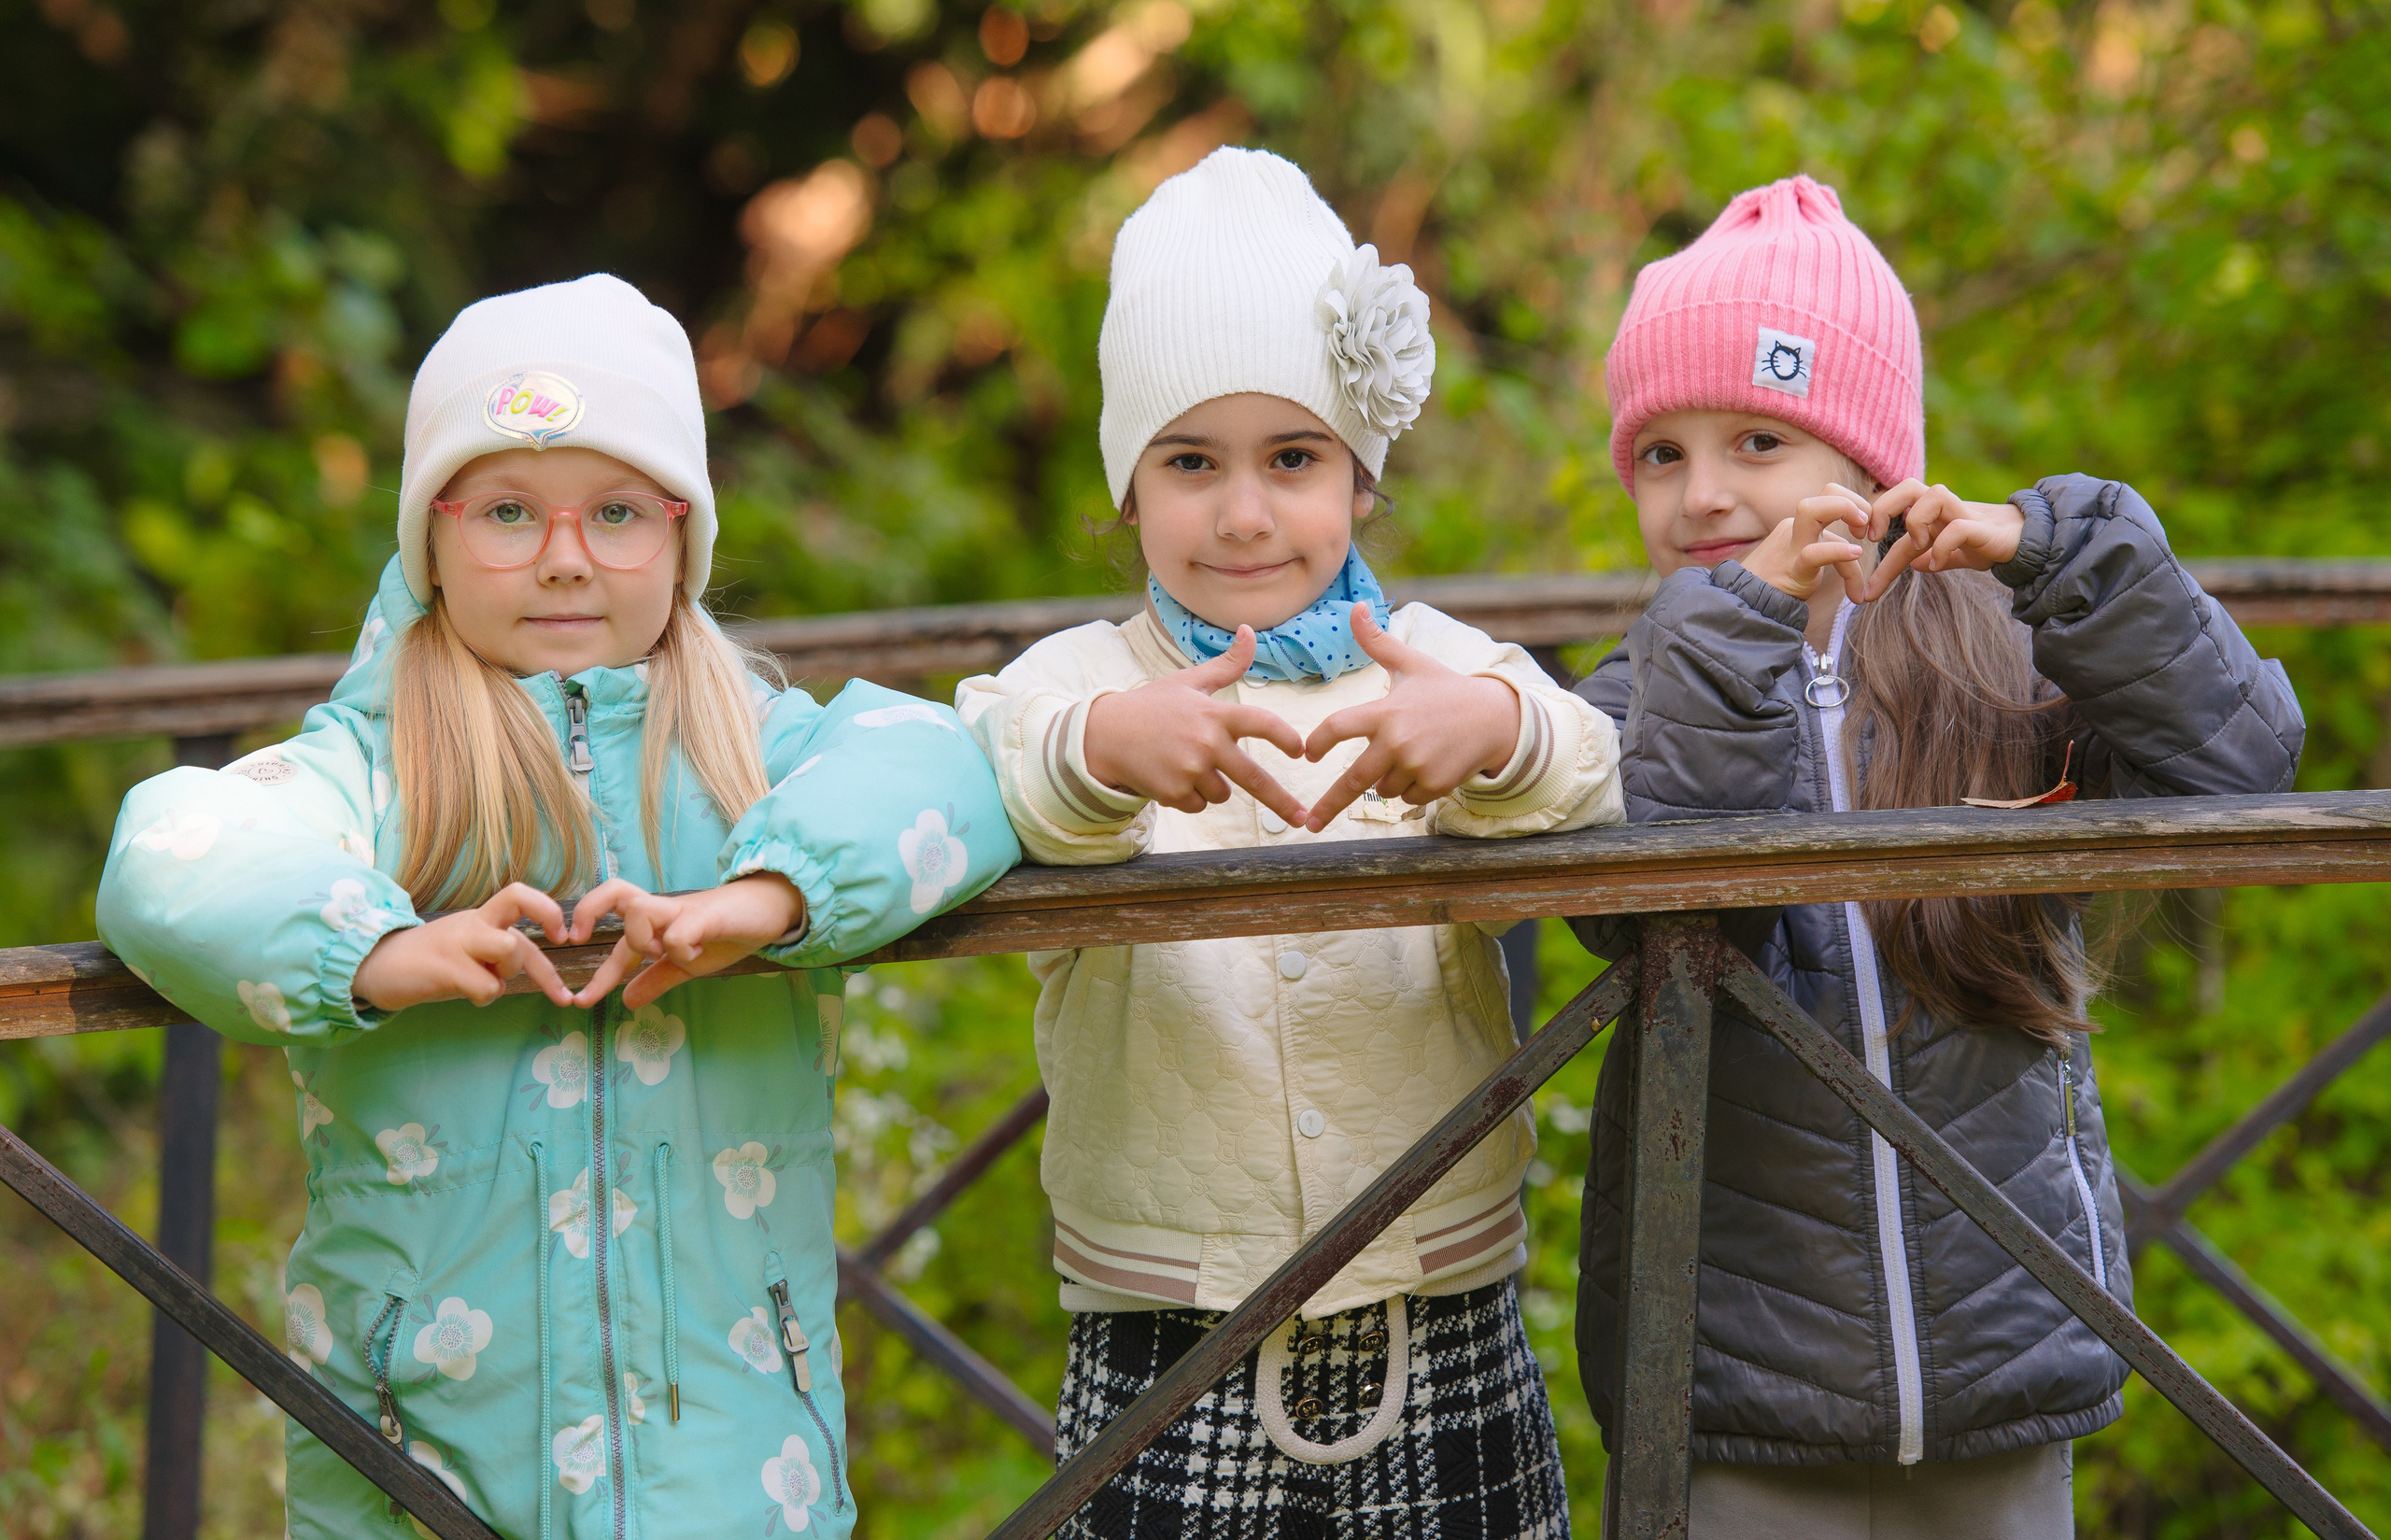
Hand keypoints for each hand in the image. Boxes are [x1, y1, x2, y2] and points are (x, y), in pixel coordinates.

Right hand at [353, 883, 574, 1011]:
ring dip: (507, 975)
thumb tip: (540, 971)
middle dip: (546, 954)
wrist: (374, 966)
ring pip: (510, 951)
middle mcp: (473, 924)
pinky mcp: (444, 968)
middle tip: (561, 979)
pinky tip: (466, 995)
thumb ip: (500, 951)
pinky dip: (484, 998)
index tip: (563, 935)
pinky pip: (487, 988)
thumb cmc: (430, 961)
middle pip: (519, 911)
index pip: (519, 896)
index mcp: (480, 917)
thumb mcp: (468, 948)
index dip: (547, 911)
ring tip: (485, 983)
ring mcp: (458, 944)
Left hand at [568, 874, 805, 1010]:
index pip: (617, 943)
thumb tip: (626, 1001)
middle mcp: (664, 910)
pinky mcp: (707, 915)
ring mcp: (684, 910)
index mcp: (658, 923)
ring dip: (642, 939)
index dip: (598, 977)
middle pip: (614, 892)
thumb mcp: (688, 965)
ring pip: (638, 910)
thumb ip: (657, 979)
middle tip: (577, 937)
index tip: (582, 1002)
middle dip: (587, 911)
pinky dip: (679, 950)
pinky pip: (677, 933)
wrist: (771, 911)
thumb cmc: (727, 933)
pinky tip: (695, 955)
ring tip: (665, 954)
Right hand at [1082, 626, 1310, 823]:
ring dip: (1212, 785)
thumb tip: (1250, 630)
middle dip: (1281, 801)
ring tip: (1184, 763)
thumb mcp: (1189, 682)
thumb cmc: (1152, 706)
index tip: (1302, 751)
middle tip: (1301, 817)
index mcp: (1215, 714)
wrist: (1105, 734)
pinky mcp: (1174, 792)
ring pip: (1222, 793)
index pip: (1261, 723)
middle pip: (1254, 778)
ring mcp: (1190, 770)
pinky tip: (1169, 775)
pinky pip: (1198, 804)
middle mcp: (1207, 743)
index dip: (1285, 737)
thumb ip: (1227, 664)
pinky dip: (1189, 797)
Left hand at [1299, 604, 1521, 831]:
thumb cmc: (1445, 689)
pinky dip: (1410, 790)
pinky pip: (1407, 799)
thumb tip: (1355, 607)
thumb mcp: (1412, 664)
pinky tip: (1427, 768)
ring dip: (1386, 781)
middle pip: (1353, 779)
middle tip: (1309, 821)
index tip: (1308, 755)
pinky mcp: (1435, 785)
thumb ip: (1378, 642)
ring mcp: (1417, 766)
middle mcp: (1397, 742)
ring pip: (1383, 790)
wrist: (1494, 717)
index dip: (1318, 743)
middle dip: (1329, 804)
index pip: (1338, 727)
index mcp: (1385, 712)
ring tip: (1411, 756)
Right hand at [1739, 489, 1870, 600]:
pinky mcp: (1791, 570)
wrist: (1748, 606)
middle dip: (1855, 502)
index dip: (1856, 505)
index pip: (1833, 495)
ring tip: (1863, 539)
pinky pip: (1814, 554)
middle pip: (1828, 491)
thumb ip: (1829, 548)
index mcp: (1801, 524)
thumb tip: (1857, 551)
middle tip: (1866, 529)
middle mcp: (1796, 528)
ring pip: (1813, 510)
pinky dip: (1838, 553)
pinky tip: (1854, 555)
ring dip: (1846, 512)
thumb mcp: (1808, 558)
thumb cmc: (1782, 584)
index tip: (1864, 532)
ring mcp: (1791, 547)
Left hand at [1850, 480, 2023, 599]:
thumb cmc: (1987, 543)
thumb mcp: (1954, 553)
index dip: (1876, 559)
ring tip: (1918, 548)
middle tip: (1873, 537)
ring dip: (1916, 522)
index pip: (1895, 527)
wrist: (2027, 541)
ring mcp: (1963, 513)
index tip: (1864, 595)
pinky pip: (1957, 527)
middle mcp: (1943, 508)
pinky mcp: (1981, 527)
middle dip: (1882, 508)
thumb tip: (1914, 563)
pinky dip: (1942, 546)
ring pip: (1931, 494)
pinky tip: (1936, 564)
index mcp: (1931, 514)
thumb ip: (1932, 555)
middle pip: (1906, 486)